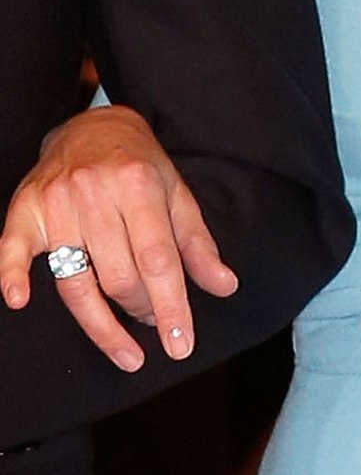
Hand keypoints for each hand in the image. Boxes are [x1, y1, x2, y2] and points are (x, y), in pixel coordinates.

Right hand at [0, 105, 237, 371]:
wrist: (92, 125)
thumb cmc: (139, 165)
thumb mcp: (176, 194)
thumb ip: (198, 243)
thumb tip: (225, 287)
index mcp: (139, 185)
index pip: (158, 260)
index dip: (172, 306)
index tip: (181, 345)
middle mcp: (96, 192)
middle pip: (118, 276)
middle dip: (142, 310)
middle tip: (156, 323)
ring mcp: (57, 202)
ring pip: (75, 281)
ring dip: (101, 325)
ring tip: (127, 349)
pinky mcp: (25, 209)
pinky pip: (14, 250)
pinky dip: (13, 276)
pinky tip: (19, 301)